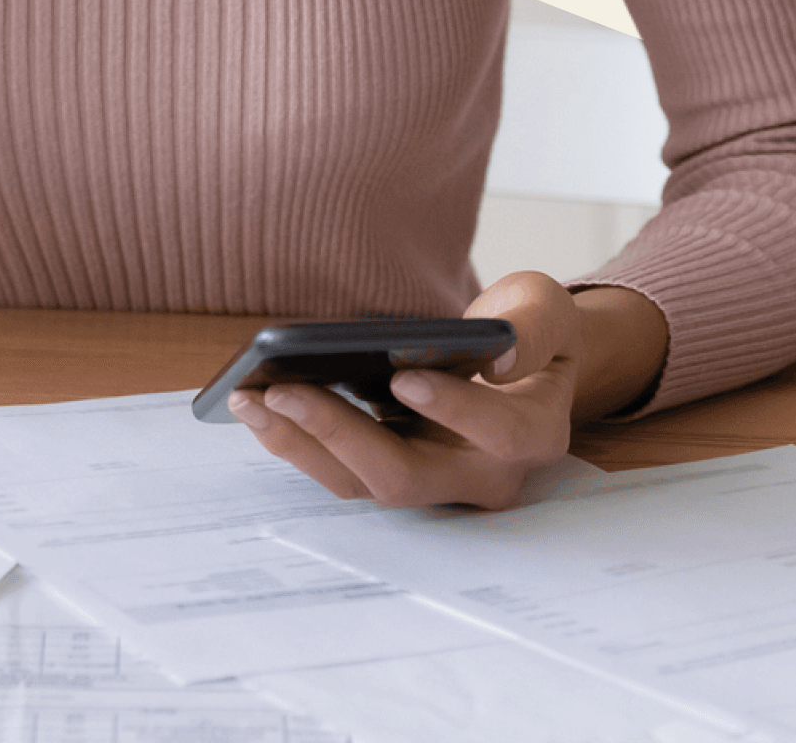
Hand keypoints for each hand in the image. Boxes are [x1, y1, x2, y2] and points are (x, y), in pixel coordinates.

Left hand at [226, 274, 668, 510]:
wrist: (515, 362)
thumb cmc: (527, 330)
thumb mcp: (547, 311)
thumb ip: (534, 329)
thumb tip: (501, 355)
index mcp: (535, 433)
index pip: (500, 434)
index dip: (453, 411)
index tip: (405, 378)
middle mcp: (484, 475)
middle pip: (406, 477)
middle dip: (339, 434)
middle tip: (282, 389)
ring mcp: (434, 484)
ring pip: (362, 484)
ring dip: (300, 444)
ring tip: (248, 396)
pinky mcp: (394, 476)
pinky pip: (340, 472)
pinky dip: (296, 442)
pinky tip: (256, 404)